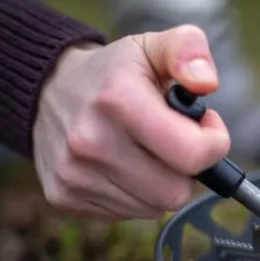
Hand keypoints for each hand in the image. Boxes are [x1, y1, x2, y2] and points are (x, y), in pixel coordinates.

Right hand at [33, 25, 229, 219]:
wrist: (46, 91)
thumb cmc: (112, 73)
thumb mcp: (152, 46)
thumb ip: (189, 51)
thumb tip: (207, 83)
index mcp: (118, 100)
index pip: (192, 154)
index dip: (213, 144)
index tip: (205, 127)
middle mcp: (91, 142)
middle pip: (176, 191)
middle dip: (187, 170)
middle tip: (175, 143)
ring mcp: (74, 175)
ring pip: (155, 207)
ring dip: (161, 184)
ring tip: (146, 152)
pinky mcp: (64, 197)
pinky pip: (128, 214)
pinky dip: (136, 195)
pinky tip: (124, 167)